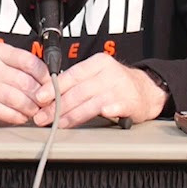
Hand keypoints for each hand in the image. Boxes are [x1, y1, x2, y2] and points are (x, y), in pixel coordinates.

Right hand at [0, 41, 50, 124]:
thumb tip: (49, 81)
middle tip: (46, 105)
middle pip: (24, 82)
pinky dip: (14, 117)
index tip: (52, 87)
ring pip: (14, 97)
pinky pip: (0, 111)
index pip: (30, 61)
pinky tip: (20, 118)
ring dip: (29, 109)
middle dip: (40, 97)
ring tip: (34, 113)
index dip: (46, 77)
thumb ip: (20, 69)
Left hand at [32, 53, 167, 127]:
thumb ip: (76, 83)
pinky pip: (115, 106)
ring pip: (91, 102)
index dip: (54, 87)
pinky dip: (108, 110)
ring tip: (58, 124)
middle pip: (79, 91)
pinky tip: (102, 114)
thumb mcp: (96, 76)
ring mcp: (120, 88)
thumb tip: (46, 95)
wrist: (147, 91)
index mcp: (98, 63)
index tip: (39, 97)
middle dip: (57, 106)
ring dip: (72, 115)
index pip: (72, 74)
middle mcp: (109, 73)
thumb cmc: (116, 84)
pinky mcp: (130, 102)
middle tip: (42, 117)